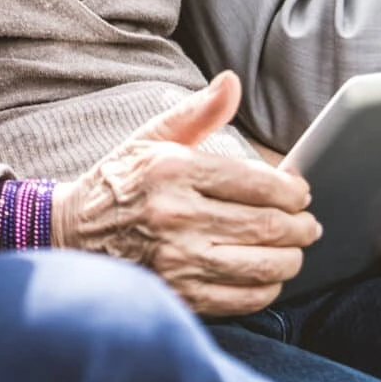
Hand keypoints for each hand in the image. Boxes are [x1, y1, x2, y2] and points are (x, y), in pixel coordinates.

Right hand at [57, 73, 319, 318]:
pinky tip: (267, 277)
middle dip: (300, 227)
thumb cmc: (118, 183)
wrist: (70, 234)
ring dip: (291, 260)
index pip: (255, 182)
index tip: (301, 193)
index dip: (291, 190)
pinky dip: (266, 290)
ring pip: (261, 265)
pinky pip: (240, 299)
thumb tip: (232, 82)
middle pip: (266, 225)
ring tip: (295, 251)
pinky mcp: (177, 295)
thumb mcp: (150, 138)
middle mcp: (176, 216)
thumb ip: (197, 113)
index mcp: (173, 171)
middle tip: (310, 225)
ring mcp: (177, 260)